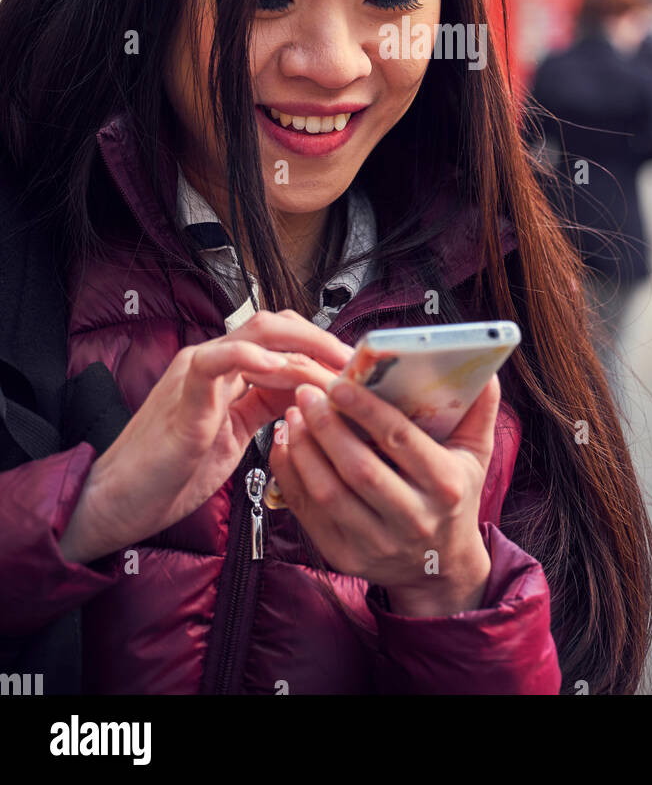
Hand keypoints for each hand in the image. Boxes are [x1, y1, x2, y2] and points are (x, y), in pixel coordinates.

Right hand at [58, 310, 353, 563]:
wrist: (120, 502)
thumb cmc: (173, 472)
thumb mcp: (237, 435)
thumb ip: (268, 409)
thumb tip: (314, 398)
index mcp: (226, 371)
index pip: (282, 339)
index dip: (322, 347)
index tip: (357, 368)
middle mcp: (213, 361)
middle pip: (277, 325)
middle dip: (322, 339)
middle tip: (356, 364)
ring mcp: (197, 373)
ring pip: (257, 333)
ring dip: (304, 347)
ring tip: (335, 366)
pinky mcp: (184, 396)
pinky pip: (218, 360)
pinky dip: (252, 357)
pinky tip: (281, 369)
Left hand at [266, 375, 499, 616]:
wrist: (440, 569)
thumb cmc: (456, 497)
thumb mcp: (475, 455)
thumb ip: (479, 411)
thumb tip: (485, 369)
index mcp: (445, 486)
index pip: (400, 441)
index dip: (366, 410)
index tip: (339, 383)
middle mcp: (413, 520)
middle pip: (359, 469)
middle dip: (326, 426)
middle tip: (306, 393)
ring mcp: (377, 544)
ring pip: (329, 493)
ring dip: (305, 450)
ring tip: (294, 415)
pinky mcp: (346, 558)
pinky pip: (310, 514)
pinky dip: (292, 476)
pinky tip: (289, 446)